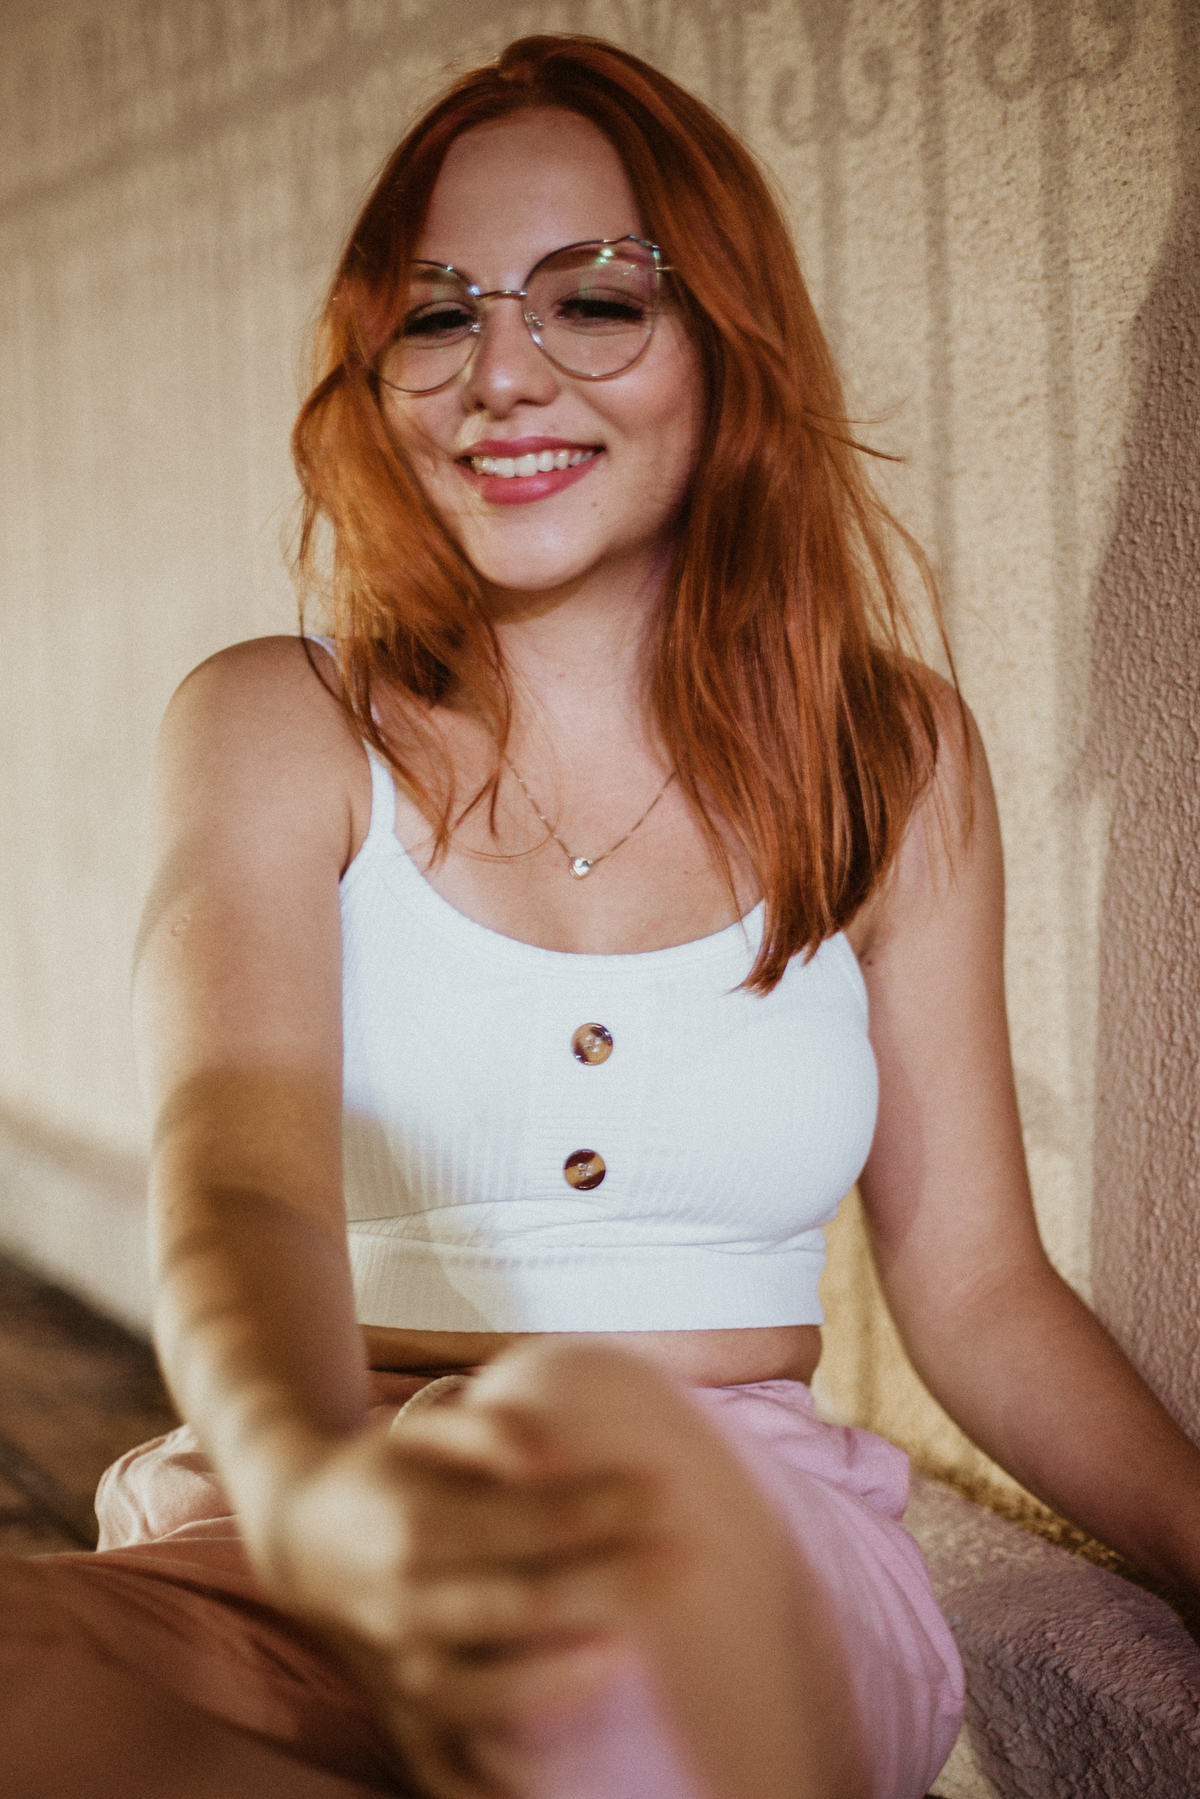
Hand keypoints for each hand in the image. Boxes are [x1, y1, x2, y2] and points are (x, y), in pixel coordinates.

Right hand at [262, 1374, 671, 1795]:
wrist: (299, 1534)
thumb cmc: (382, 1471)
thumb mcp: (423, 1429)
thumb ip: (488, 1430)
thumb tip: (552, 1453)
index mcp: (416, 1527)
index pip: (526, 1523)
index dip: (599, 1508)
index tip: (664, 1488)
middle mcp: (406, 1605)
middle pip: (520, 1604)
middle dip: (608, 1582)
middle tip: (683, 1557)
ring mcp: (401, 1669)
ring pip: (483, 1691)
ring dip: (557, 1677)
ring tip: (628, 1651)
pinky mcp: (398, 1713)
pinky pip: (439, 1765)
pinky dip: (484, 1784)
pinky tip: (544, 1786)